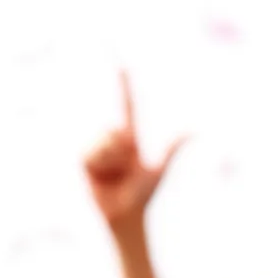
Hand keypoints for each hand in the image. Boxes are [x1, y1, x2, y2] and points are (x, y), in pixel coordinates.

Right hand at [84, 71, 186, 224]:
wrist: (124, 213)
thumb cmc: (143, 193)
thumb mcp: (159, 168)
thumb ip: (173, 148)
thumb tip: (193, 131)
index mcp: (130, 137)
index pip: (127, 106)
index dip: (124, 86)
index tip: (122, 65)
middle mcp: (112, 139)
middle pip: (114, 131)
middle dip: (121, 151)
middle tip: (124, 167)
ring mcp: (97, 148)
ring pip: (102, 143)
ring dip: (111, 161)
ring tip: (113, 174)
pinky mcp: (85, 159)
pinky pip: (91, 155)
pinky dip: (99, 165)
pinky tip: (100, 176)